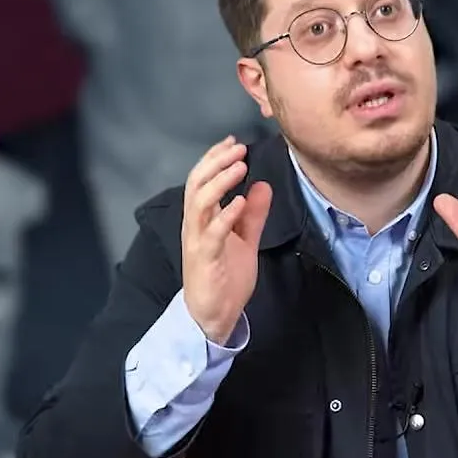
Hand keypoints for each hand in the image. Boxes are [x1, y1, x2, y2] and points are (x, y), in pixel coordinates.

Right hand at [180, 136, 272, 343]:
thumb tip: (262, 185)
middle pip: (196, 185)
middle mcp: (195, 226)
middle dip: (216, 163)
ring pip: (199, 204)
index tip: (233, 142)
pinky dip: (225, 215)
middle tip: (238, 148)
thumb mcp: (245, 240)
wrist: (215, 315)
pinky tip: (239, 202)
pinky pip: (211, 234)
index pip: (201, 181)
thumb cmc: (225, 277)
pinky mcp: (205, 260)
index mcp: (202, 219)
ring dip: (220, 182)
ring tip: (239, 167)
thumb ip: (252, 214)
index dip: (214, 159)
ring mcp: (197, 242)